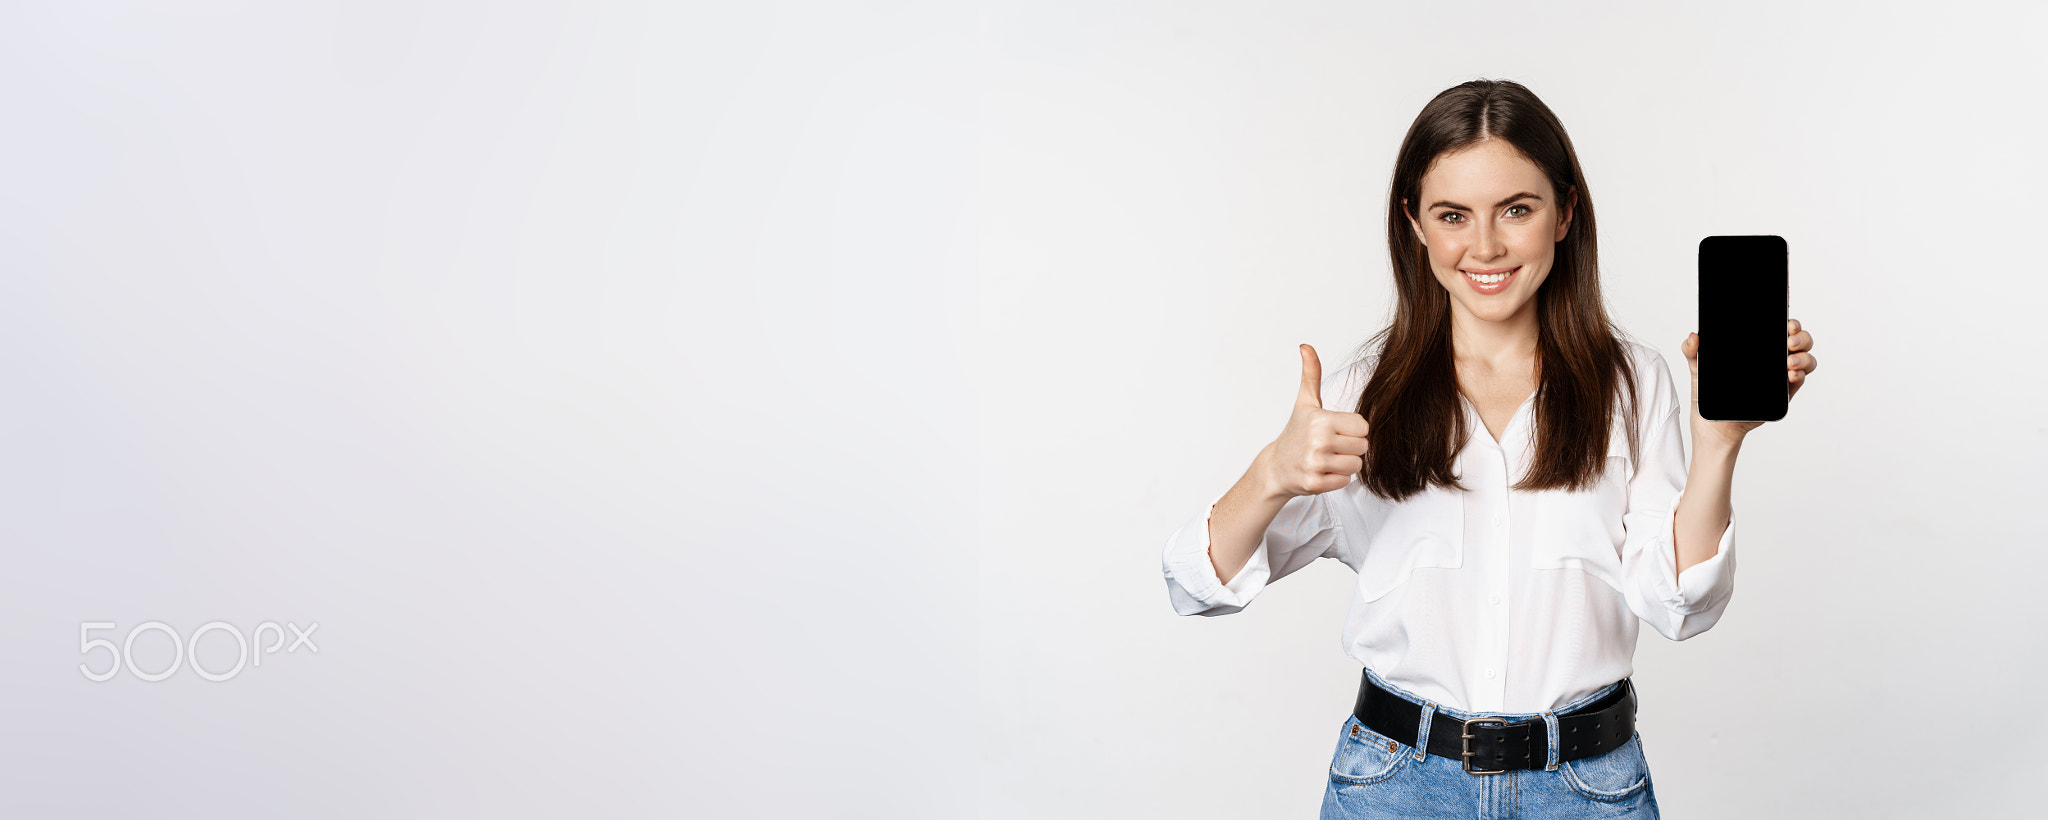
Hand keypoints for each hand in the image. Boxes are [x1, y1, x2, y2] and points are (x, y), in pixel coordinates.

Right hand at [1261, 344, 1370, 497]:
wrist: (1275, 467)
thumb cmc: (1295, 433)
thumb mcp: (1305, 403)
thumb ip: (1311, 374)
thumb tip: (1305, 346)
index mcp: (1321, 420)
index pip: (1363, 427)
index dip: (1353, 430)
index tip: (1337, 431)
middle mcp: (1318, 442)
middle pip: (1363, 447)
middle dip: (1351, 448)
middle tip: (1332, 446)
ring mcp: (1316, 464)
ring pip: (1356, 465)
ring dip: (1345, 464)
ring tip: (1328, 459)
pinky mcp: (1315, 483)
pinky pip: (1345, 481)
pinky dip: (1337, 478)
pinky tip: (1322, 471)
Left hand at [1682, 318, 1817, 448]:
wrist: (1713, 424)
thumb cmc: (1707, 393)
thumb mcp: (1697, 368)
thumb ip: (1692, 351)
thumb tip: (1693, 337)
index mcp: (1756, 346)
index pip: (1779, 327)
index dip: (1789, 322)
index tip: (1787, 323)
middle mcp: (1772, 358)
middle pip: (1799, 340)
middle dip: (1801, 336)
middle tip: (1789, 341)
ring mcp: (1780, 375)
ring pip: (1805, 358)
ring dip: (1804, 357)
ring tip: (1789, 362)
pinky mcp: (1784, 393)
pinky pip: (1800, 380)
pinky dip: (1800, 375)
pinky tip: (1790, 375)